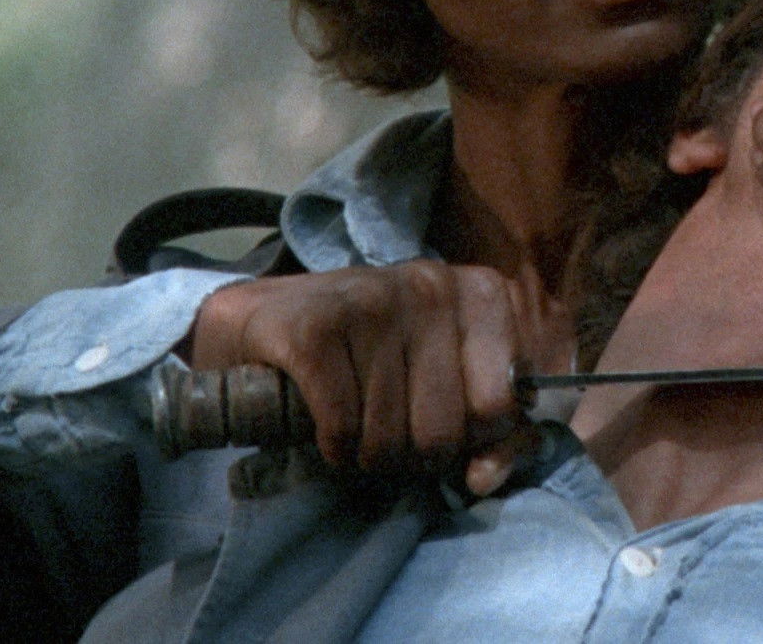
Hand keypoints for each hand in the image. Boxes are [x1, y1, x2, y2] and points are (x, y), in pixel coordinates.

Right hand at [183, 263, 535, 493]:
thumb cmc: (369, 357)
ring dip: (366, 453)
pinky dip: (332, 446)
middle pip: (442, 431)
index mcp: (480, 294)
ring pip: (390, 437)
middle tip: (385, 433)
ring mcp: (373, 300)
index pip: (499, 407)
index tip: (438, 427)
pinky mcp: (314, 329)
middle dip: (410, 454)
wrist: (262, 320)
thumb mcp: (444, 382)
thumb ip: (491, 432)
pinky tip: (325, 426)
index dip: (468, 440)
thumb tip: (483, 478)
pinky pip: (343, 428)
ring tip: (354, 424)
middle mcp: (432, 284)